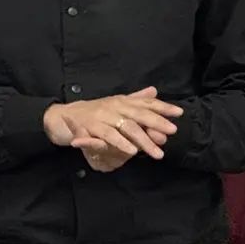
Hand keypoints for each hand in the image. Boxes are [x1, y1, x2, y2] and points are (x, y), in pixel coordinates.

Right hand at [44, 87, 183, 168]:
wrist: (64, 116)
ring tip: (156, 151)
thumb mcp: (115, 104)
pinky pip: (109, 136)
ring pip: (127, 127)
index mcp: (122, 101)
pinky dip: (121, 143)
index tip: (179, 113)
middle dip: (157, 123)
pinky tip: (131, 152)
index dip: (163, 107)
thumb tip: (154, 91)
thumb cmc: (93, 113)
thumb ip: (135, 99)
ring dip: (143, 140)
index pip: (146, 102)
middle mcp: (114, 106)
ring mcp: (103, 116)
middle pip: (140, 114)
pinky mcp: (92, 128)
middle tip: (172, 131)